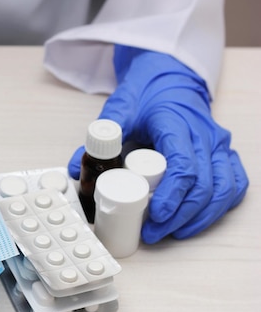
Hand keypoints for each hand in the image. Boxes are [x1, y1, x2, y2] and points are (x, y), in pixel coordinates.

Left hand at [68, 45, 247, 243]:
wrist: (170, 78)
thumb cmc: (146, 94)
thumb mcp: (120, 108)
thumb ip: (99, 136)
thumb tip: (76, 167)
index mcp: (177, 125)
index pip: (183, 167)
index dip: (172, 196)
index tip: (155, 216)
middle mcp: (205, 136)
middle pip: (204, 185)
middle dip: (180, 215)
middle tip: (154, 233)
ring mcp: (218, 145)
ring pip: (222, 188)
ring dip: (201, 217)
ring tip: (175, 232)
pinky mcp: (225, 153)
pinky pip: (234, 183)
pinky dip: (221, 205)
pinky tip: (200, 219)